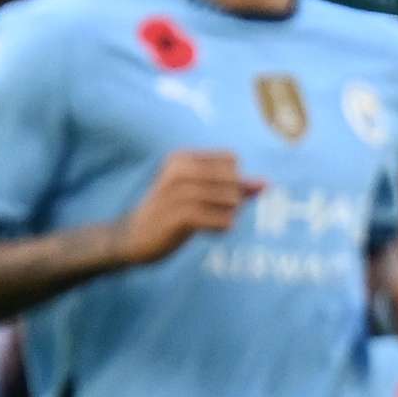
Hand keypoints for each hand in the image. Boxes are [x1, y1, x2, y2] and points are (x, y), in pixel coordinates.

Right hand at [113, 150, 256, 264]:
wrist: (131, 238)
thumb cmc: (169, 214)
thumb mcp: (198, 195)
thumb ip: (233, 187)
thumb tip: (266, 184)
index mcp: (182, 158)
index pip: (231, 160)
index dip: (231, 180)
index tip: (215, 196)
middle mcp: (179, 170)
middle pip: (233, 179)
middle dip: (232, 199)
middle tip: (213, 212)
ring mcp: (178, 193)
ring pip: (231, 199)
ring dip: (227, 215)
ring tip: (210, 222)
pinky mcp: (180, 217)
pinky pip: (222, 219)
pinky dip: (222, 227)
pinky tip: (211, 231)